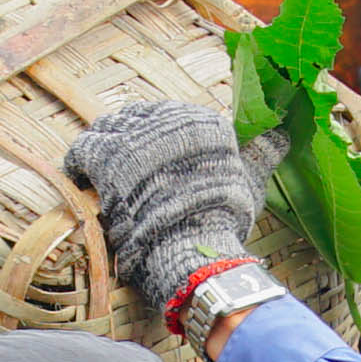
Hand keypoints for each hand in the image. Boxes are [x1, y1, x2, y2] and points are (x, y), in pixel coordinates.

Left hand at [65, 102, 265, 330]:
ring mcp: (135, 136)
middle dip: (125, 139)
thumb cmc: (224, 219)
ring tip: (97, 173)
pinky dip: (78, 163)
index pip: (164, 114)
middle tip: (120, 167)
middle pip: (133, 118)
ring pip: (106, 130)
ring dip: (100, 150)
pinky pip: (82, 148)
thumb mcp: (250, 178)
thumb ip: (262, 152)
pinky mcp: (107, 157)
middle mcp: (167, 119)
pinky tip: (79, 178)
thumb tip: (282, 136)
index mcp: (199, 121)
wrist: (195, 247)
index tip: (147, 157)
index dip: (151, 135)